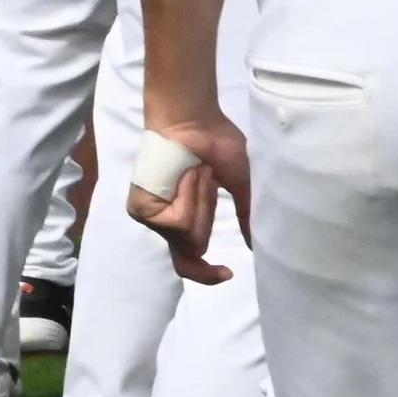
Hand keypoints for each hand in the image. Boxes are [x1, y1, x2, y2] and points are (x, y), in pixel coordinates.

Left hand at [128, 113, 252, 283]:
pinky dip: (189, 198)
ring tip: (196, 172)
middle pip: (193, 250)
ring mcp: (151, 218)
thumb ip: (245, 215)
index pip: (190, 262)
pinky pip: (176, 222)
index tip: (228, 273)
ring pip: (187, 237)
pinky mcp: (142, 209)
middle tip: (208, 179)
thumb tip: (256, 244)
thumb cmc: (215, 144)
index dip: (207, 274)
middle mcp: (165, 223)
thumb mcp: (238, 183)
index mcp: (186, 219)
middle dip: (208, 216)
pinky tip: (185, 174)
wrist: (193, 121)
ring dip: (201, 203)